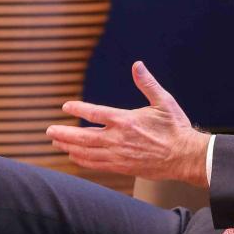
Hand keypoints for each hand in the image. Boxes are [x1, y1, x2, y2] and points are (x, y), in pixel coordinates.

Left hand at [47, 61, 209, 185]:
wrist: (185, 156)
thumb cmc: (175, 128)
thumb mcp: (163, 101)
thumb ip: (147, 83)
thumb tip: (137, 65)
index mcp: (125, 120)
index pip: (94, 113)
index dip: (77, 109)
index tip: (66, 107)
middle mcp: (118, 138)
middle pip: (82, 137)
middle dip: (63, 134)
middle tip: (49, 131)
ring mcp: (118, 155)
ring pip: (86, 152)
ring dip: (69, 147)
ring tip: (56, 144)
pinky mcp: (122, 167)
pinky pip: (96, 164)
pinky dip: (82, 160)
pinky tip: (75, 157)